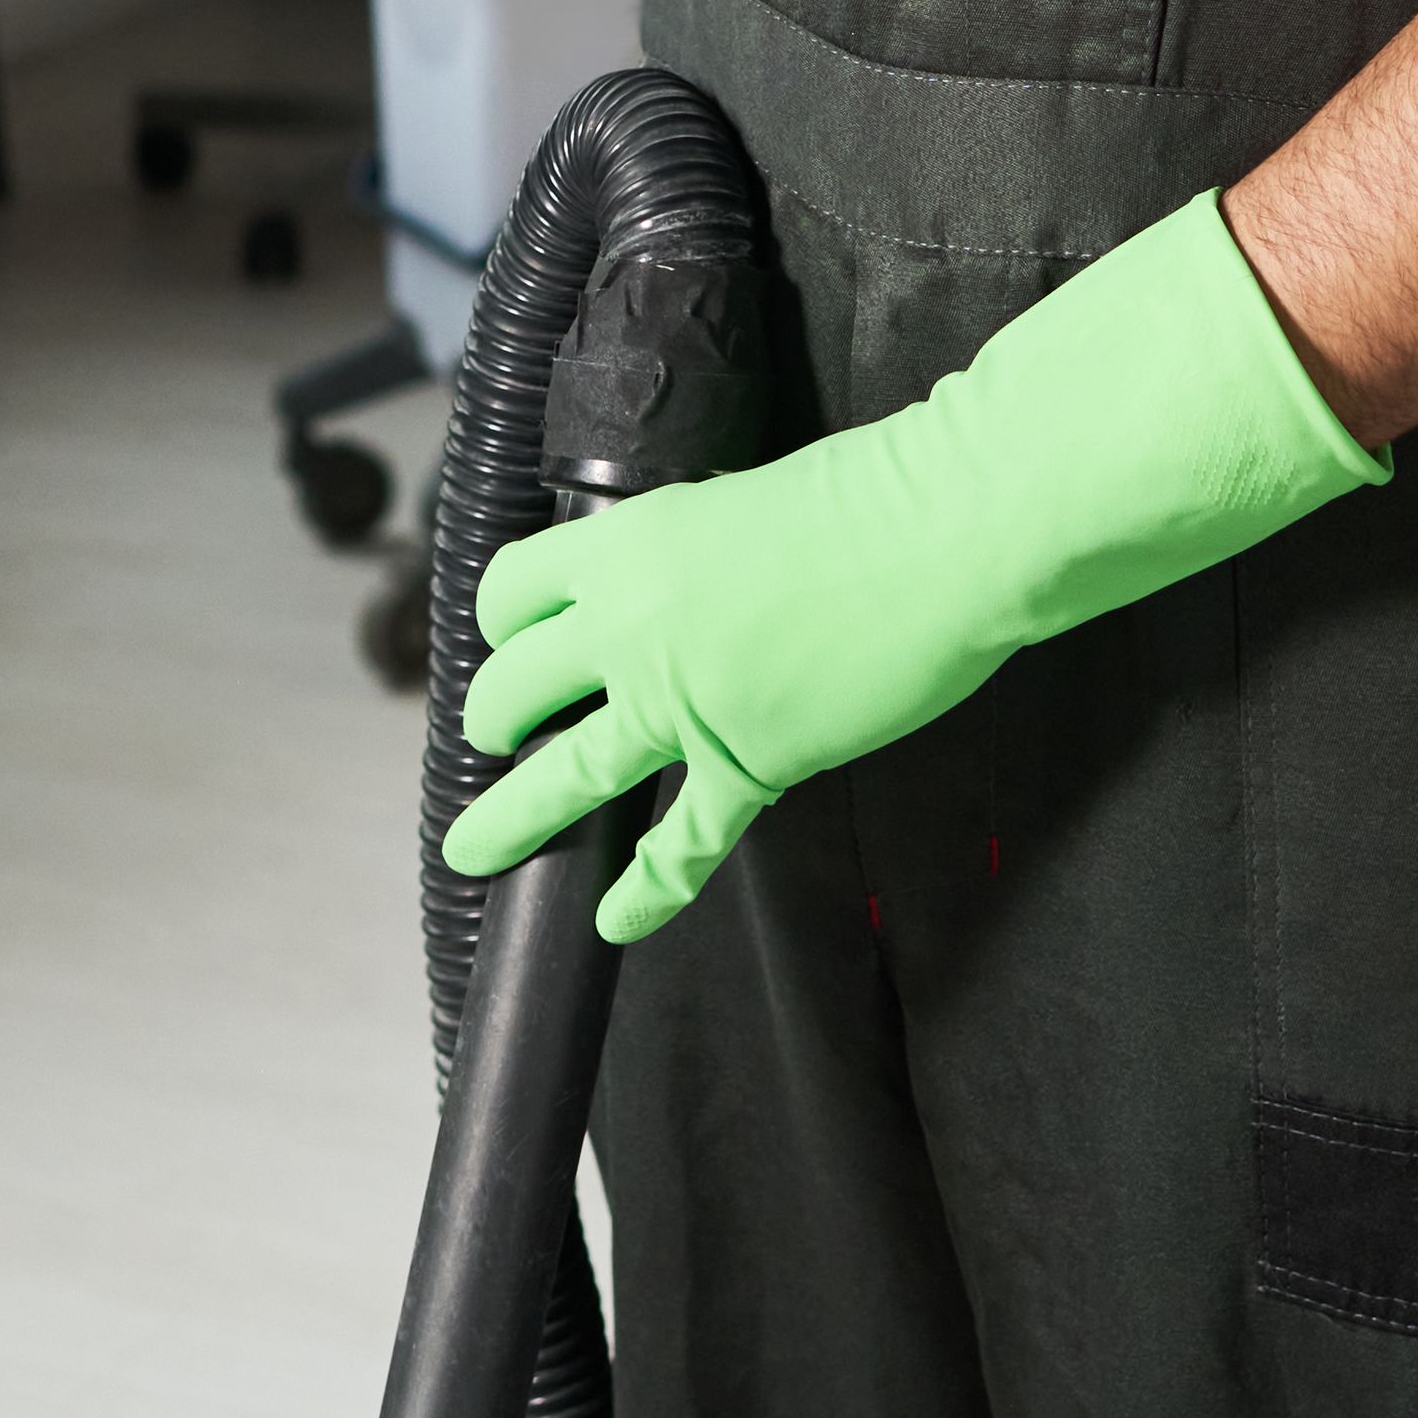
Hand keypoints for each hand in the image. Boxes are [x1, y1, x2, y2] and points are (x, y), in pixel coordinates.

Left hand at [440, 197, 1382, 941]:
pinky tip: (615, 921)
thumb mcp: (732, 501)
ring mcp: (682, 703)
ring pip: (564, 778)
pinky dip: (642, 892)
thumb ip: (683, 552)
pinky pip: (675, 847)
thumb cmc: (864, 497)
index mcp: (623, 545)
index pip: (512, 590)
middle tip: (497, 735)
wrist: (941, 534)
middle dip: (495, 718)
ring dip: (510, 820)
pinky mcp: (746, 764)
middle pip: (514, 687)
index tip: (512, 640)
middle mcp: (629, 625)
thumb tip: (677, 581)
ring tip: (476, 847)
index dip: (504, 624)